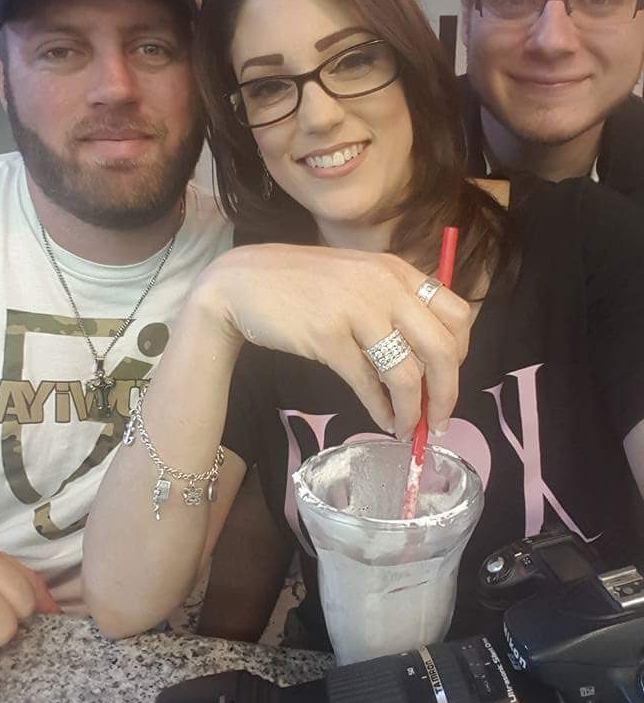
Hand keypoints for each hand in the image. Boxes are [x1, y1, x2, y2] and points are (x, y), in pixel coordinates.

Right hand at [198, 244, 471, 437]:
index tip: (448, 379)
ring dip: (412, 411)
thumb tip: (428, 361)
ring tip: (408, 430)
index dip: (462, 355)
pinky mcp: (328, 337)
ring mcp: (357, 310)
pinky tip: (383, 421)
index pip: (458, 314)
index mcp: (398, 271)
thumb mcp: (358, 281)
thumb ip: (393, 306)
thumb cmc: (301, 284)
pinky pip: (368, 384)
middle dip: (447, 394)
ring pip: (407, 373)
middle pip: (443, 349)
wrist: (241, 283)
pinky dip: (381, 410)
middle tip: (440, 421)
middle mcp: (385, 286)